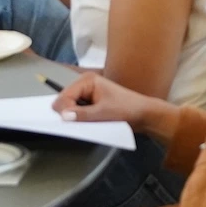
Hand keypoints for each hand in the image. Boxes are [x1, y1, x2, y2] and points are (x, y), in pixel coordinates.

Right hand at [52, 72, 174, 136]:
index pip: (64, 96)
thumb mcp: (103, 114)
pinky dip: (78, 118)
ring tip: (80, 125)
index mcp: (87, 80)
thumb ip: (82, 115)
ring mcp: (87, 93)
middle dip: (67, 113)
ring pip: (69, 107)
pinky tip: (83, 124)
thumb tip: (63, 116)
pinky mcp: (90, 102)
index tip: (67, 124)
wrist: (142, 114)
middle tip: (74, 126)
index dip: (64, 111)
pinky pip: (76, 110)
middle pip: (64, 101)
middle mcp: (85, 83)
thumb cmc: (126, 110)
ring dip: (73, 117)